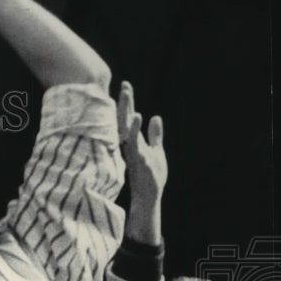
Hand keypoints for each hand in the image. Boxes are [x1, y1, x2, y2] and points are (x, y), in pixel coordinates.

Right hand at [118, 81, 166, 198]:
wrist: (149, 196)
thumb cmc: (151, 176)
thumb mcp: (156, 151)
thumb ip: (155, 135)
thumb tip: (156, 117)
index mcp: (133, 141)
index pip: (127, 118)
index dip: (127, 103)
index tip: (125, 85)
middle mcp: (129, 144)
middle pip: (124, 119)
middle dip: (124, 102)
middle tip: (124, 84)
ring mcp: (132, 151)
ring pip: (126, 127)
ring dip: (126, 110)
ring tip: (127, 94)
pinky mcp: (137, 158)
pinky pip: (134, 141)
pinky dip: (134, 128)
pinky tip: (136, 116)